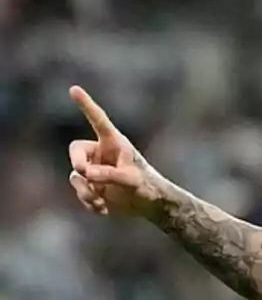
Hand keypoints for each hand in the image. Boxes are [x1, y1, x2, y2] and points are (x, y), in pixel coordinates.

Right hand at [67, 86, 164, 217]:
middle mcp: (101, 154)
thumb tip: (86, 174)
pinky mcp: (92, 186)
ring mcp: (94, 170)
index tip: (74, 89)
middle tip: (85, 173)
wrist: (151, 205)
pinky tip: (104, 210)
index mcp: (114, 144)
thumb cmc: (148, 186)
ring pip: (76, 176)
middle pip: (75, 151)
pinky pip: (81, 192)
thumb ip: (110, 175)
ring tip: (99, 201)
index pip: (98, 121)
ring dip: (84, 190)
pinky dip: (89, 202)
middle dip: (77, 163)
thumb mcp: (132, 180)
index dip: (86, 105)